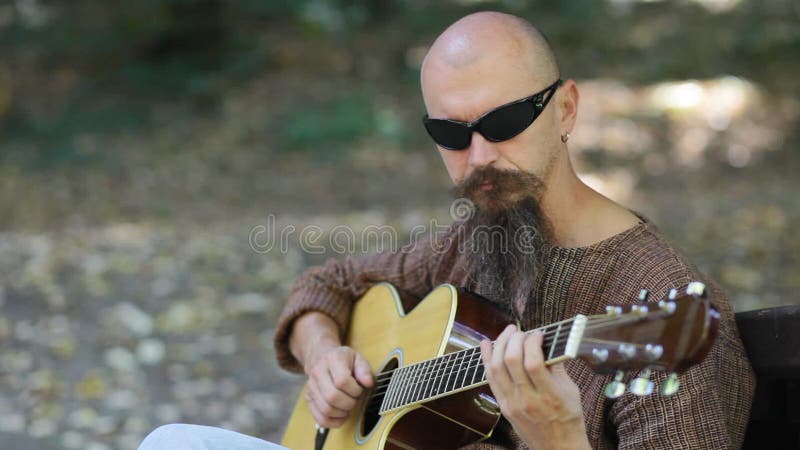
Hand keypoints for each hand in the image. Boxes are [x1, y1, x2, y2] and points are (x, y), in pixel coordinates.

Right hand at [303, 344, 373, 427]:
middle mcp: (318, 372)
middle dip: (349, 403)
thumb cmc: (343, 360)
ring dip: (342, 413)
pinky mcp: (309, 399)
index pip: (342, 381)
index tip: (359, 389)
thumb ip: (364, 370)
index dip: (354, 390)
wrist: (321, 357)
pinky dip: (334, 422)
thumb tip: (368, 383)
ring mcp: (311, 387)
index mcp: (332, 359)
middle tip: (354, 399)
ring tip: (348, 406)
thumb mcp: (357, 358)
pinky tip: (342, 416)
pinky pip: (320, 418)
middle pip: (332, 397)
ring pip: (326, 409)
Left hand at [480, 325, 589, 449]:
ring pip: (497, 368)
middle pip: (511, 361)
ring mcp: (512, 404)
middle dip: (514, 339)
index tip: (538, 334)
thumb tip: (547, 343)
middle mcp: (527, 400)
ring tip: (507, 332)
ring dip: (499, 344)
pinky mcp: (503, 407)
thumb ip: (558, 367)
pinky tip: (487, 345)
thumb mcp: (571, 391)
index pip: (533, 362)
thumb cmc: (568, 418)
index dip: (532, 342)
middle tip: (520, 331)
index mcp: (549, 396)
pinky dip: (487, 359)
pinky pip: (490, 379)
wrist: (558, 448)